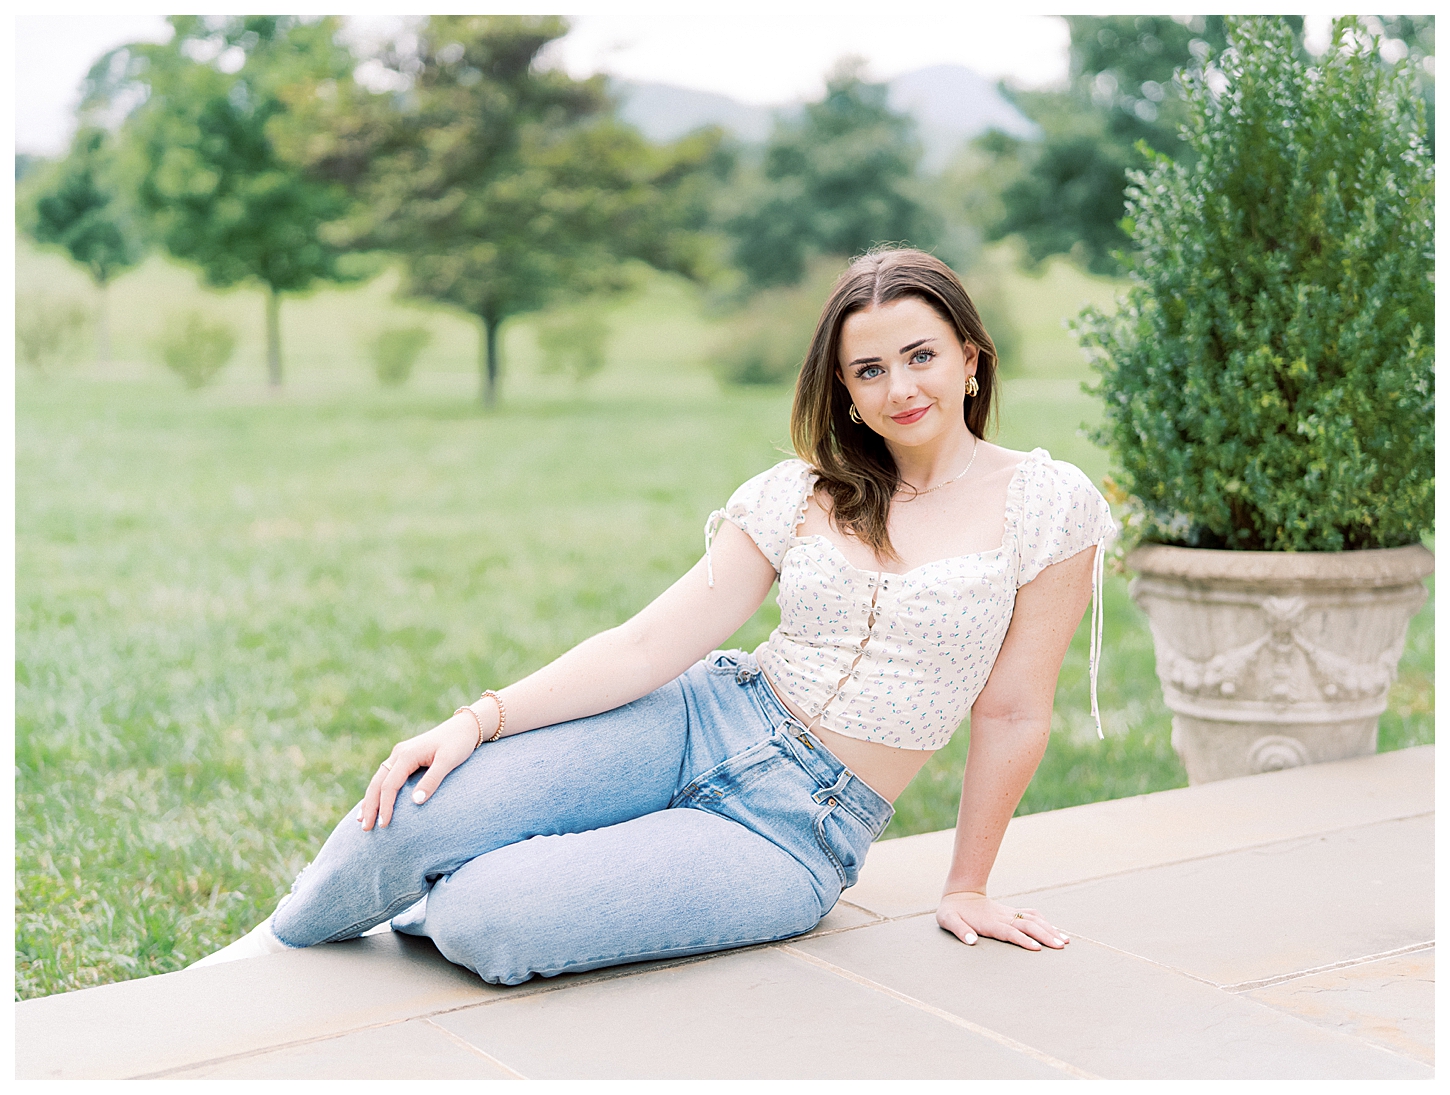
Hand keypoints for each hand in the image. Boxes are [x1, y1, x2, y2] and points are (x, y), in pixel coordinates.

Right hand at [359, 711, 481, 829]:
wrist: (464, 727)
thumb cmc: (458, 744)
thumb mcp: (448, 761)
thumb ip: (433, 780)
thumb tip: (416, 802)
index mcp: (407, 755)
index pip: (390, 785)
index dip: (385, 806)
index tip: (384, 825)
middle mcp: (399, 753)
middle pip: (377, 783)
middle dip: (370, 806)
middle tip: (365, 829)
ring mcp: (399, 754)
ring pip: (378, 779)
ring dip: (370, 799)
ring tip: (362, 820)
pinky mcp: (404, 757)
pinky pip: (385, 776)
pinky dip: (378, 791)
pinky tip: (374, 803)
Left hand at [936, 889, 1069, 950]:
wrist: (958, 894)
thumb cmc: (952, 911)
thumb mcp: (947, 920)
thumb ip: (959, 930)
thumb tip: (971, 941)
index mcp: (989, 922)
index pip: (1010, 932)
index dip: (1023, 940)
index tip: (1038, 948)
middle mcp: (1002, 917)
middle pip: (1028, 926)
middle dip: (1045, 935)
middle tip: (1061, 947)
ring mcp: (1008, 914)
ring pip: (1033, 920)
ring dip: (1049, 929)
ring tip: (1065, 941)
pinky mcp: (1010, 912)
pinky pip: (1031, 915)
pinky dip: (1045, 922)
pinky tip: (1054, 930)